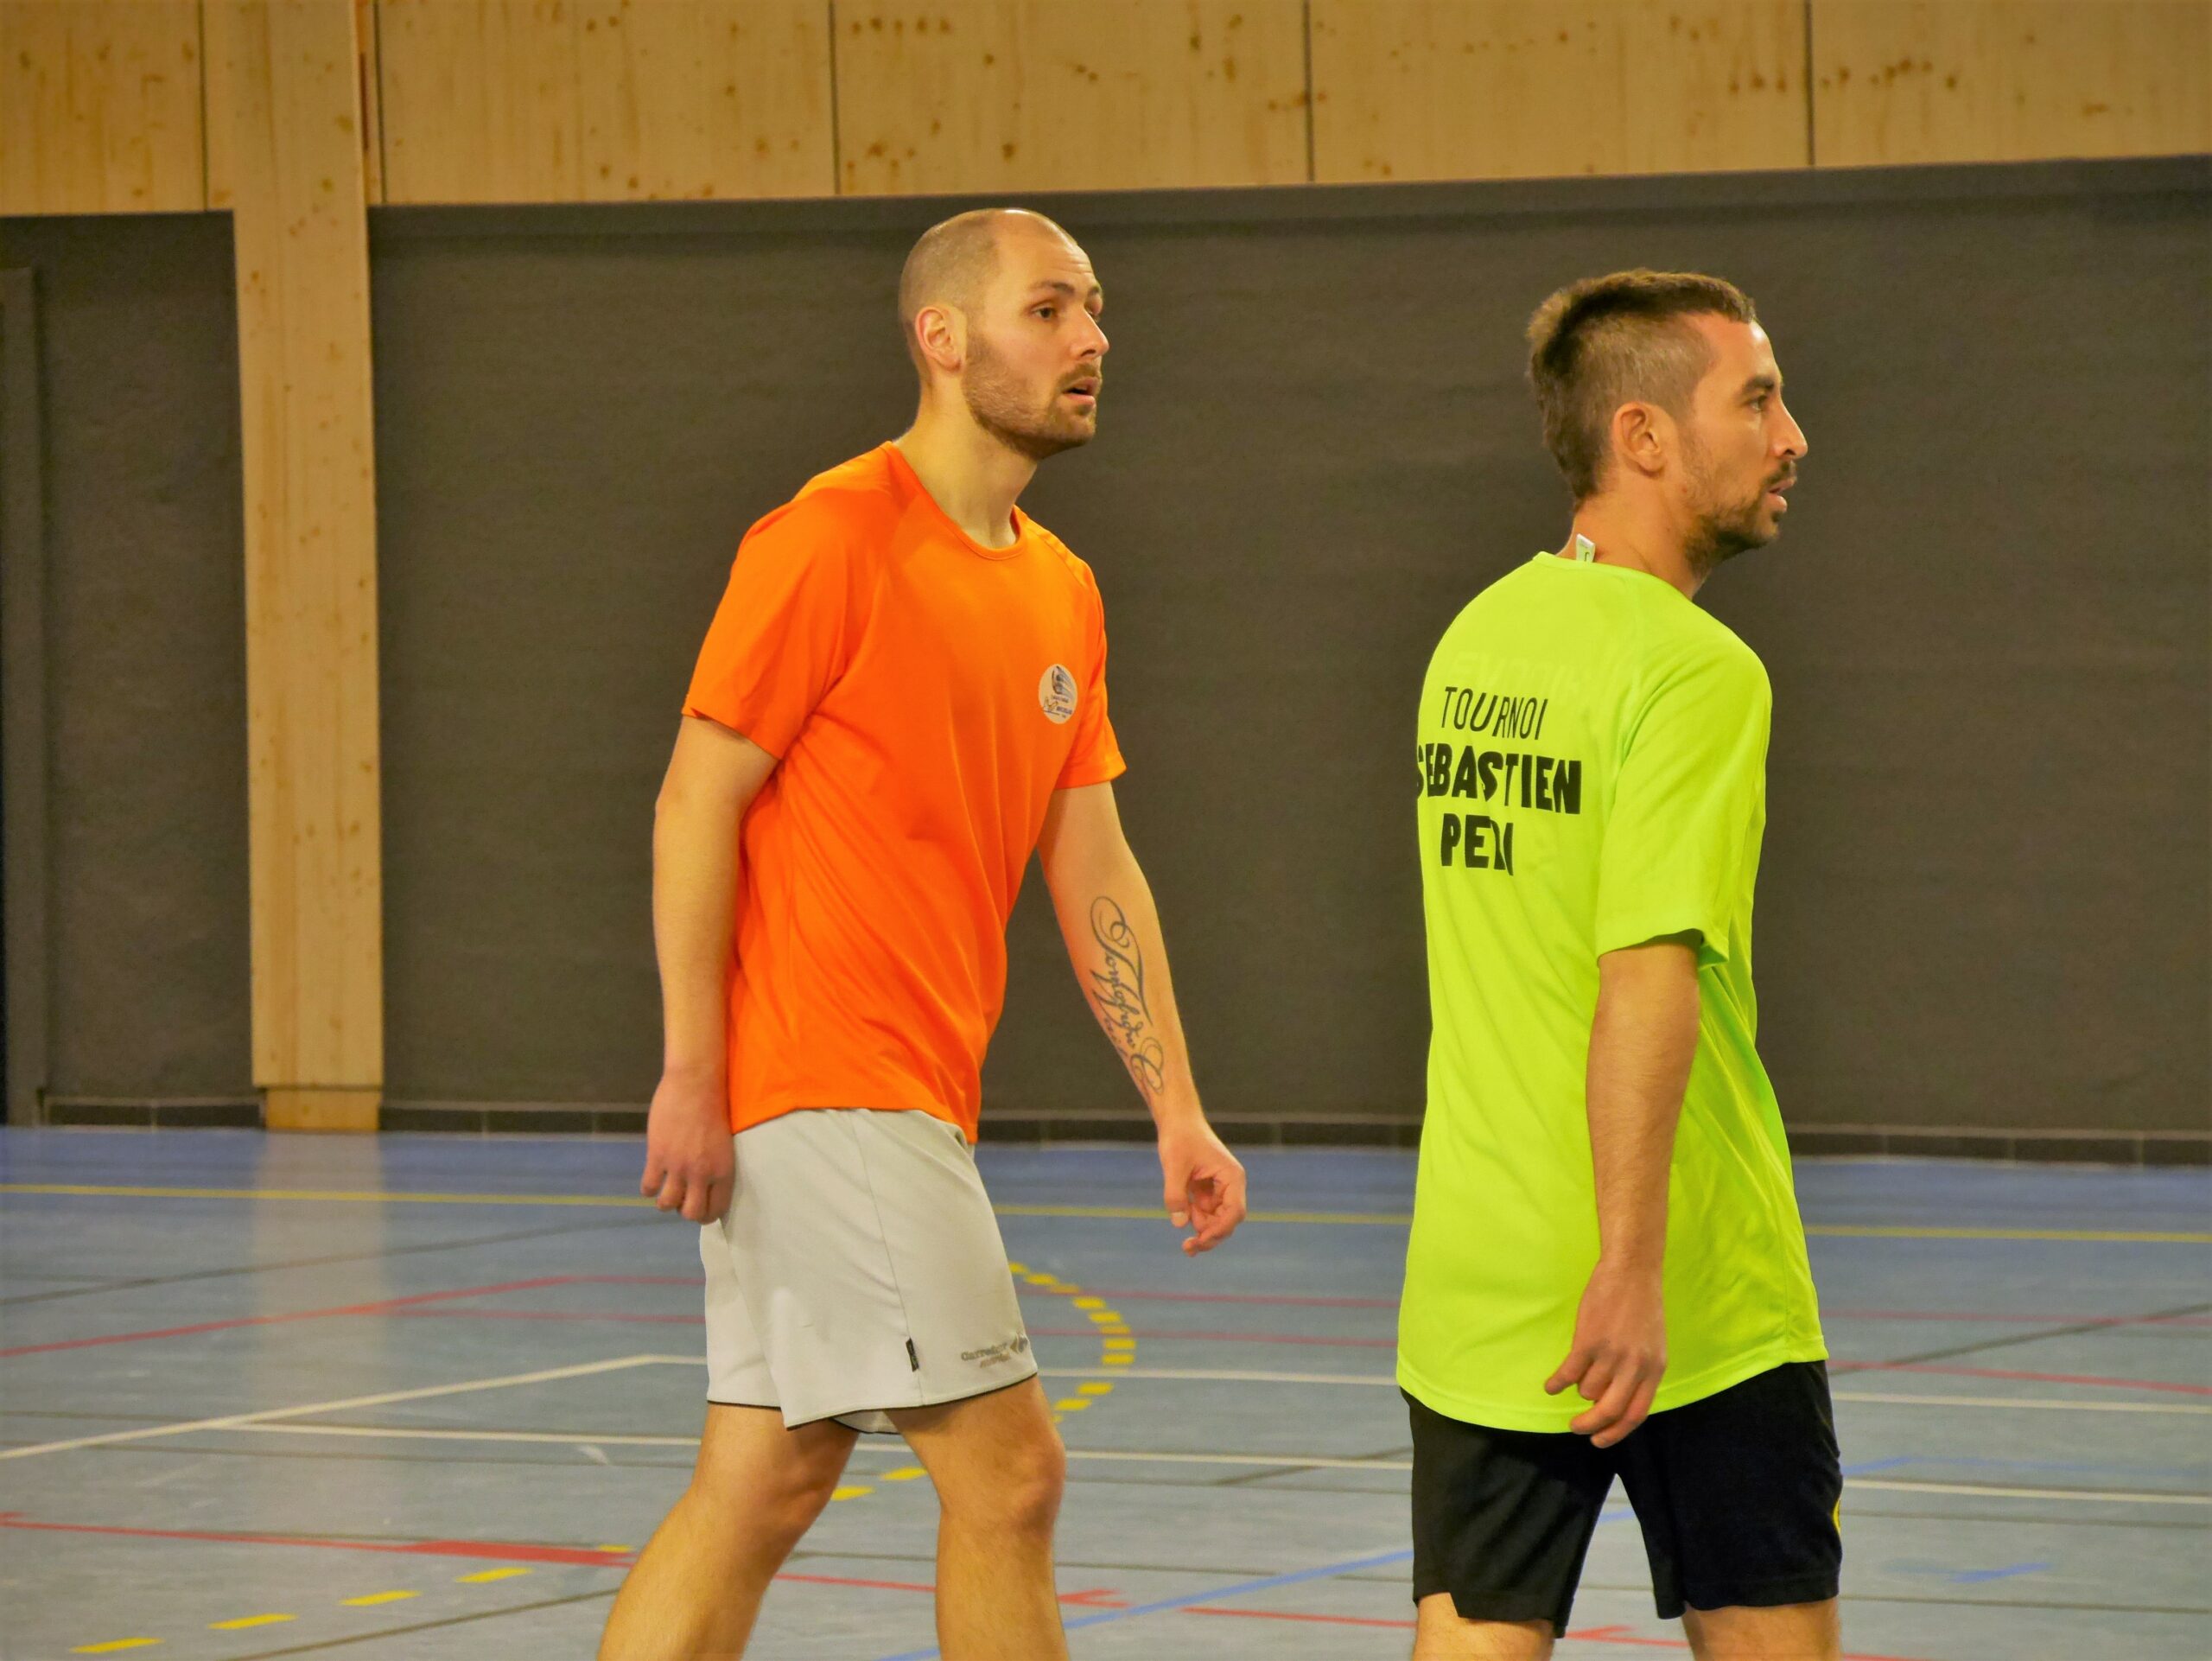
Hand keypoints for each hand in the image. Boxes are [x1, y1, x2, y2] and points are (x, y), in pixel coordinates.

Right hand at [639, 1068, 733, 1223]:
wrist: (696, 1083)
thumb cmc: (715, 1106)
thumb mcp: (724, 1143)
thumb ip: (715, 1165)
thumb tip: (704, 1182)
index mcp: (723, 1170)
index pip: (716, 1209)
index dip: (707, 1214)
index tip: (701, 1208)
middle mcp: (702, 1174)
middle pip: (692, 1214)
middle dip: (686, 1211)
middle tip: (683, 1200)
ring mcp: (678, 1167)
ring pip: (667, 1204)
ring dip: (666, 1201)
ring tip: (666, 1191)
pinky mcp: (657, 1156)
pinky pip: (648, 1187)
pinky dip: (648, 1188)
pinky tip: (653, 1179)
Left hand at [1157, 1118, 1247, 1254]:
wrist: (1177, 1121)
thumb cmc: (1180, 1137)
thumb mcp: (1174, 1165)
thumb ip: (1175, 1194)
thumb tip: (1179, 1223)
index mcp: (1232, 1177)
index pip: (1234, 1211)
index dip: (1220, 1229)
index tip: (1201, 1240)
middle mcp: (1230, 1185)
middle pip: (1227, 1220)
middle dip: (1211, 1236)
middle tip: (1188, 1248)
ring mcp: (1219, 1189)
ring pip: (1216, 1219)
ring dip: (1202, 1230)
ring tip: (1185, 1242)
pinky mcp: (1207, 1190)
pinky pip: (1205, 1212)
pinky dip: (1194, 1220)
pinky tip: (1182, 1219)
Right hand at [1544, 1260, 1666, 1446]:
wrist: (1632, 1271)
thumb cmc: (1641, 1306)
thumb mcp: (1651, 1345)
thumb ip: (1639, 1373)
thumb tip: (1617, 1399)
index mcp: (1654, 1370)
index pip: (1635, 1414)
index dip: (1615, 1433)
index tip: (1599, 1441)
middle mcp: (1635, 1367)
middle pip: (1609, 1411)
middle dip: (1589, 1426)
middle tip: (1576, 1428)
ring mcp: (1611, 1355)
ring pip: (1587, 1390)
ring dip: (1579, 1388)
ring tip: (1576, 1376)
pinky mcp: (1588, 1341)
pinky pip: (1569, 1373)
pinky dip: (1557, 1383)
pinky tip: (1551, 1385)